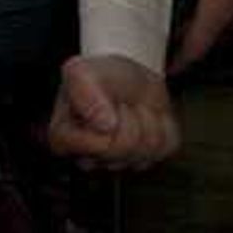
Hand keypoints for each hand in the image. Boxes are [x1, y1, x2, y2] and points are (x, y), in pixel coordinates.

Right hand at [44, 54, 180, 171]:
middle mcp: (91, 158)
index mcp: (65, 140)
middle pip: (125, 147)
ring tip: (132, 108)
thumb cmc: (100, 76)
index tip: (104, 100)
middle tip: (120, 102)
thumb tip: (103, 125)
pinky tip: (146, 116)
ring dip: (147, 118)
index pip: (99, 145)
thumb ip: (84, 93)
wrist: (127, 76)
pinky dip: (164, 123)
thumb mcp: (82, 71)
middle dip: (129, 115)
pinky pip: (167, 145)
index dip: (110, 117)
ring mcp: (122, 161)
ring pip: (149, 147)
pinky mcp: (149, 157)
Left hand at [114, 0, 232, 70]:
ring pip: (228, 25)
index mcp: (217, 15)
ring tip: (194, 10)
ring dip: (211, 22)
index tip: (165, 70)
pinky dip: (227, 9)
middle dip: (192, 38)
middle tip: (173, 33)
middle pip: (211, 38)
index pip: (194, 50)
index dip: (178, 62)